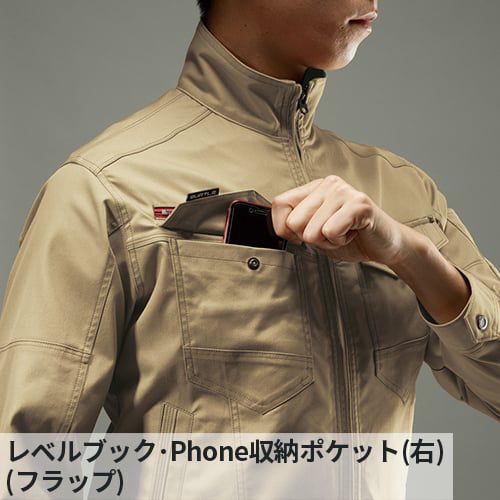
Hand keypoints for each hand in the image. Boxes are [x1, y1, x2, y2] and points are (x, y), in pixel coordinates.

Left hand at [271, 175, 415, 265]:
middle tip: (331, 234)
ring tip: (344, 233)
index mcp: (313, 188)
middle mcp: (327, 185)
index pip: (279, 204)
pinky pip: (331, 231)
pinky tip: (352, 233)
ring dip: (328, 241)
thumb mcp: (315, 233)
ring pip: (312, 230)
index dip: (284, 228)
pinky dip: (340, 241)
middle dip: (311, 238)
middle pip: (293, 222)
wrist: (384, 244)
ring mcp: (344, 191)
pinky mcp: (359, 204)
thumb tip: (278, 227)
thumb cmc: (351, 237)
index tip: (301, 236)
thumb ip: (296, 226)